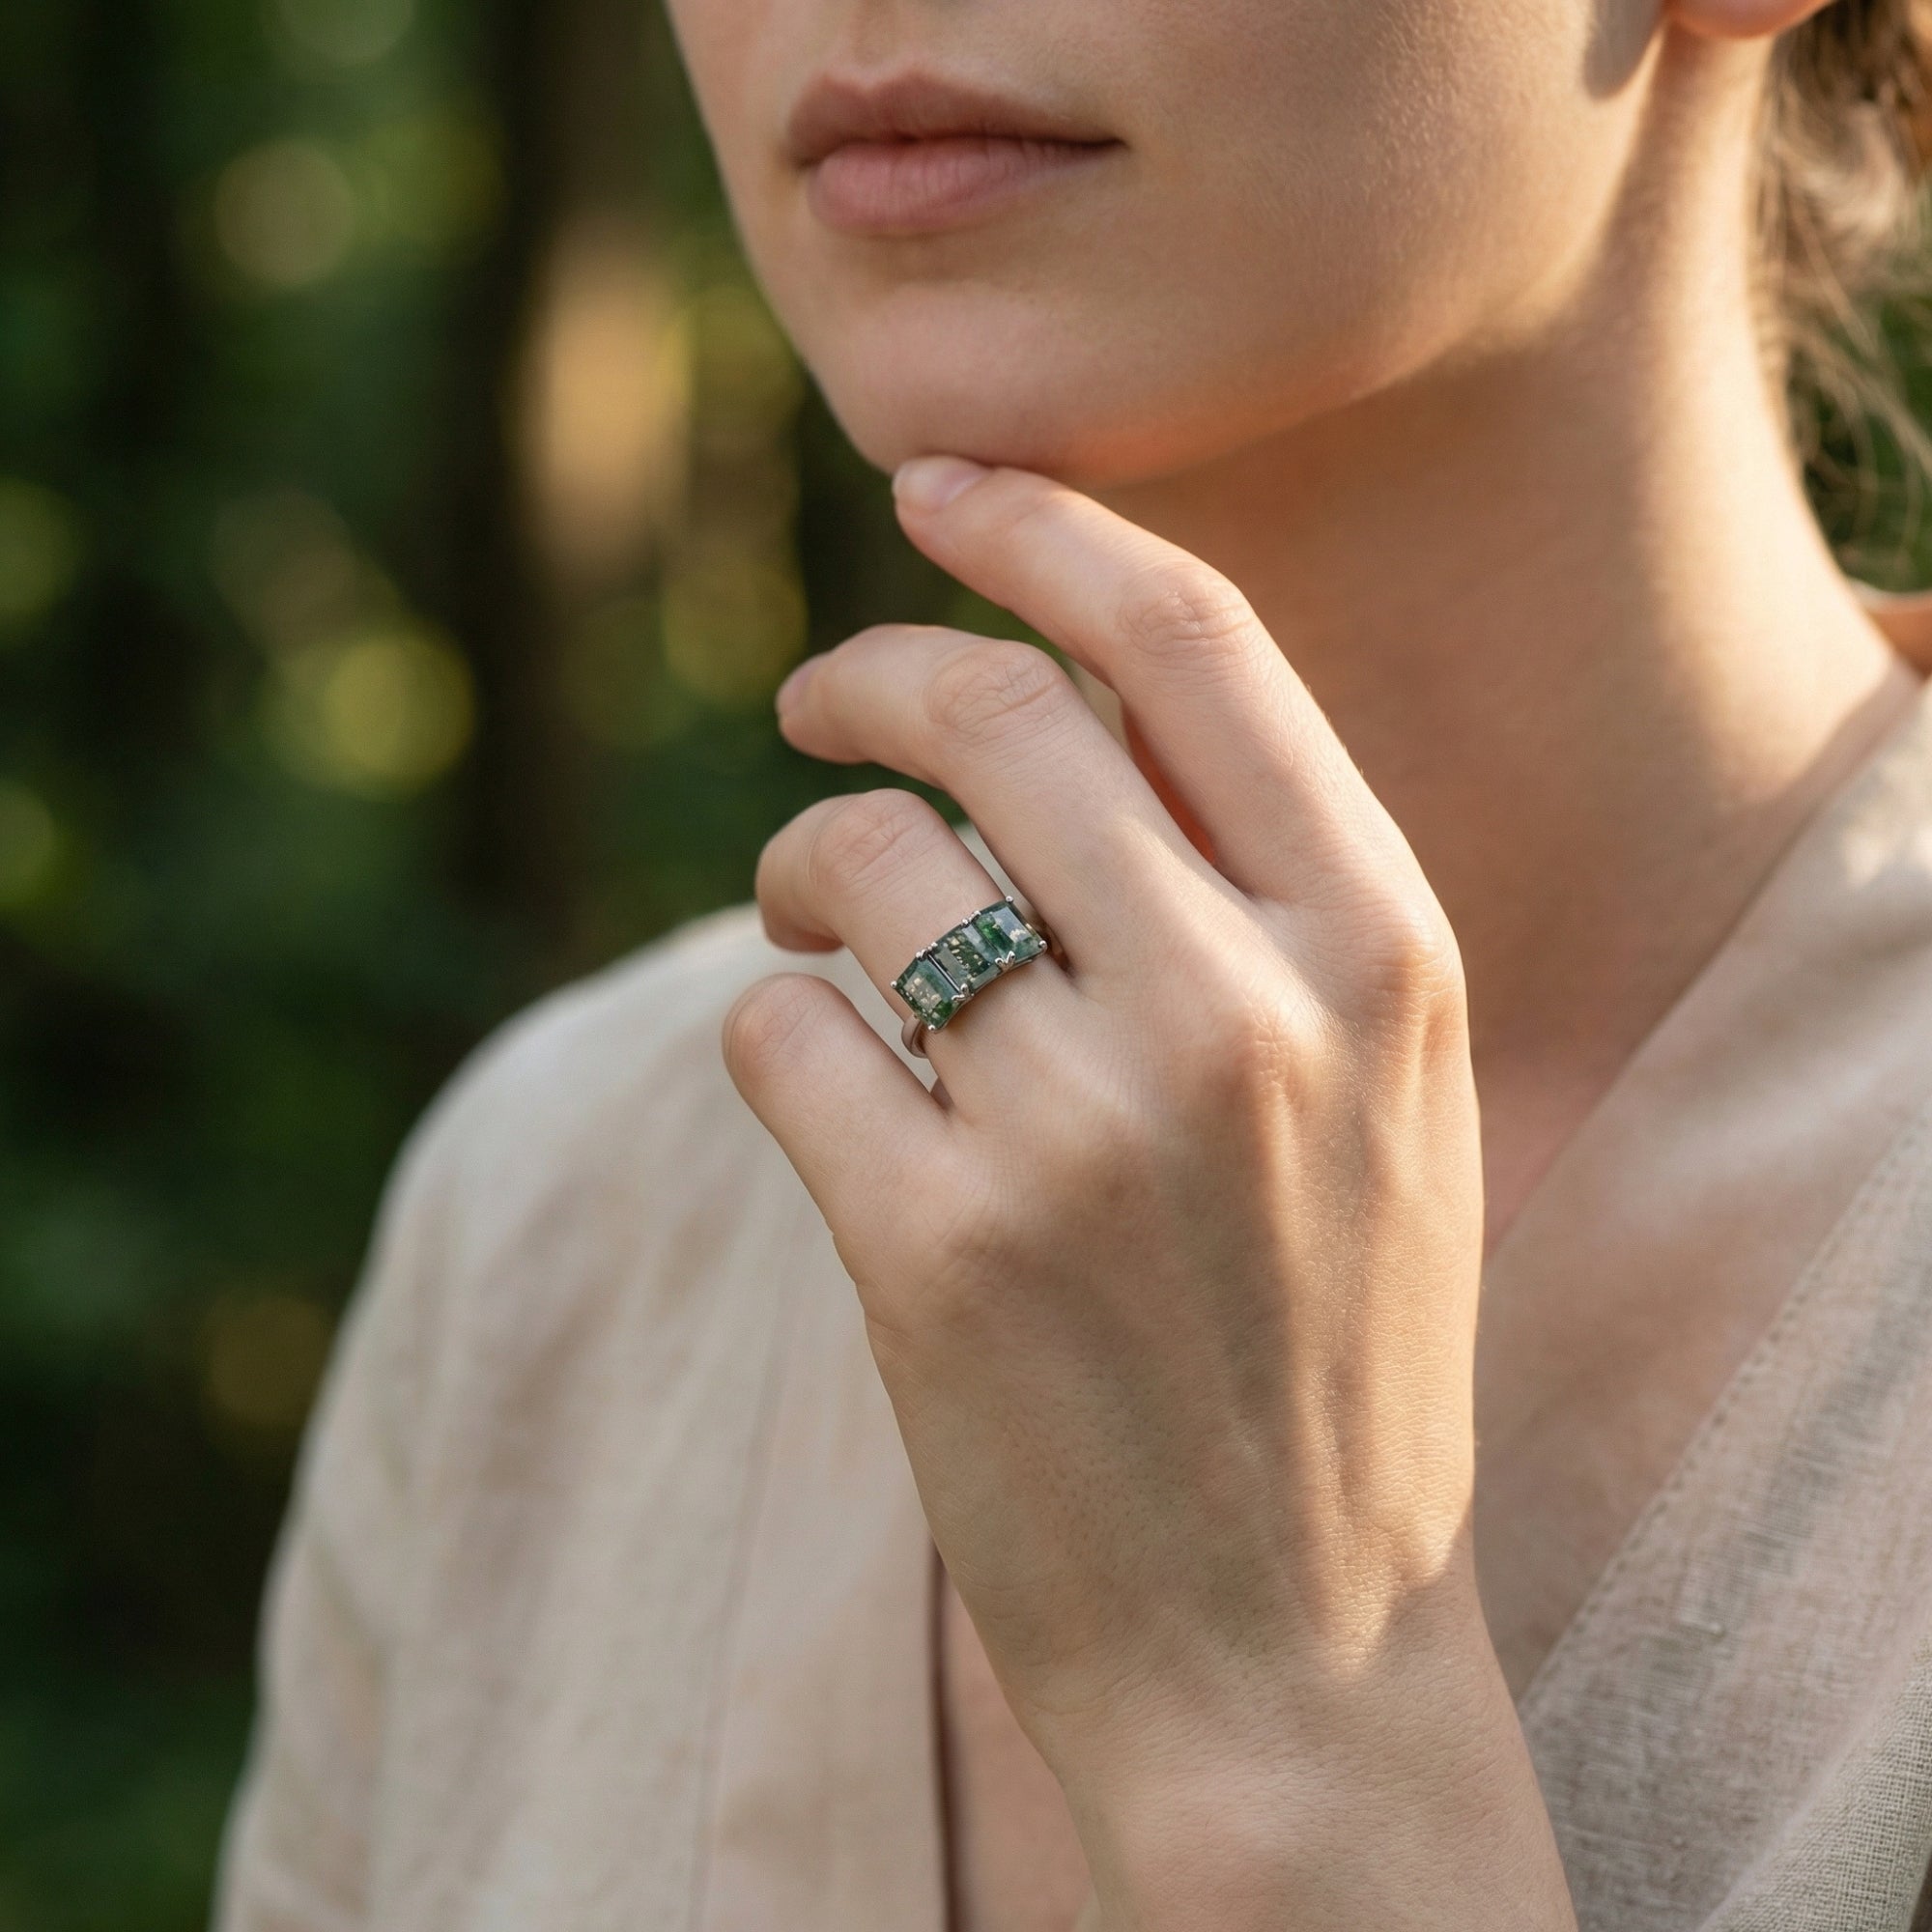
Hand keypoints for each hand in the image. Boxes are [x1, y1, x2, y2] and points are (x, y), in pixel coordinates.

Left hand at [723, 458, 1572, 1929]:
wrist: (1289, 1651)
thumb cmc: (1332, 1349)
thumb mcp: (1383, 1097)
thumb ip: (1263, 892)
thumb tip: (1057, 705)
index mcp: (1382, 951)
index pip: (1193, 641)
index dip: (1045, 532)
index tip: (939, 487)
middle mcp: (1243, 1014)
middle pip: (990, 714)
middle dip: (867, 672)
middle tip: (813, 701)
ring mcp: (1082, 1134)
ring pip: (858, 862)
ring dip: (800, 864)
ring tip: (809, 923)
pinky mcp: (932, 1253)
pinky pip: (778, 1032)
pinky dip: (772, 1027)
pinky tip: (825, 1094)